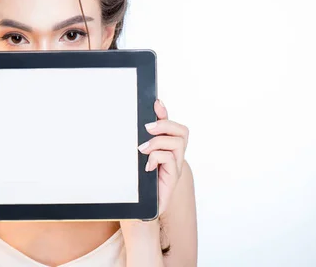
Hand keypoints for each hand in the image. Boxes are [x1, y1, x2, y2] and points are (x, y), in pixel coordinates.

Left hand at [138, 99, 188, 216]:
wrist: (138, 212)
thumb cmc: (136, 186)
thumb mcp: (135, 160)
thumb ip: (137, 145)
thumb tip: (132, 128)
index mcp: (166, 149)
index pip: (171, 126)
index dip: (165, 113)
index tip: (156, 102)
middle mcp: (175, 157)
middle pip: (182, 131)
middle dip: (166, 124)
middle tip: (147, 127)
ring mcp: (175, 168)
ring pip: (178, 142)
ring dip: (158, 141)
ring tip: (143, 148)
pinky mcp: (172, 179)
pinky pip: (170, 159)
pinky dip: (157, 157)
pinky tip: (146, 166)